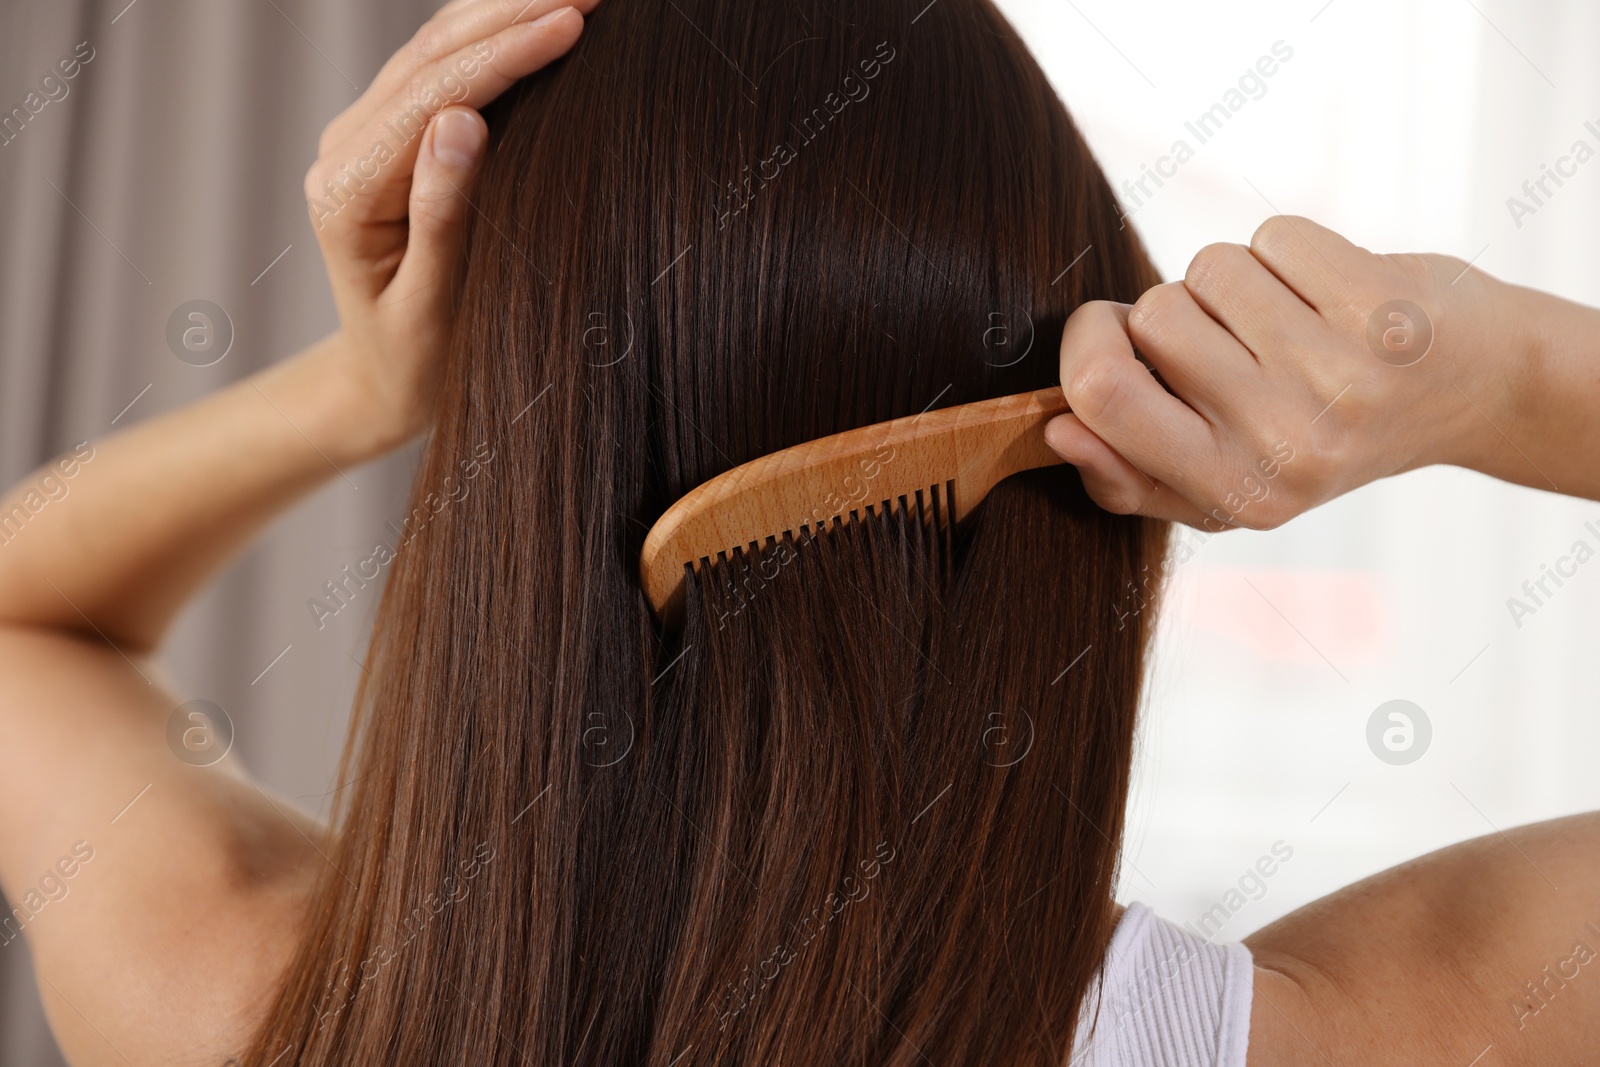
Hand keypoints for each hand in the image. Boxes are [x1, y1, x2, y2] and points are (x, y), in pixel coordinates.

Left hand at [304, 0, 598, 452]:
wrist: (380, 385)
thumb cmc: (415, 364)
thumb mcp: (434, 304)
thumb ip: (442, 213)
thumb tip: (464, 121)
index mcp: (348, 192)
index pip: (436, 97)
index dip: (507, 53)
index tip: (576, 23)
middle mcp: (345, 150)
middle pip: (431, 55)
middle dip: (512, 12)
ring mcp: (363, 138)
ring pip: (433, 49)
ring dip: (503, 12)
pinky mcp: (388, 138)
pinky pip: (438, 68)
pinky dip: (488, 36)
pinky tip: (535, 19)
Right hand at [1045, 216, 1537, 530]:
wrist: (1473, 393)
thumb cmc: (1324, 438)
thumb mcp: (1225, 490)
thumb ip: (1129, 477)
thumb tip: (1058, 430)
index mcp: (1232, 493)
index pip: (1103, 397)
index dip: (1086, 343)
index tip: (1107, 334)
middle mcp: (1285, 444)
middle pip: (1152, 318)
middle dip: (1170, 310)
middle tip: (1224, 338)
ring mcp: (1338, 374)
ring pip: (1209, 269)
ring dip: (1232, 280)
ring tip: (1282, 318)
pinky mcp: (1382, 307)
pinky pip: (1272, 237)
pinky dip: (1287, 251)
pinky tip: (1324, 292)